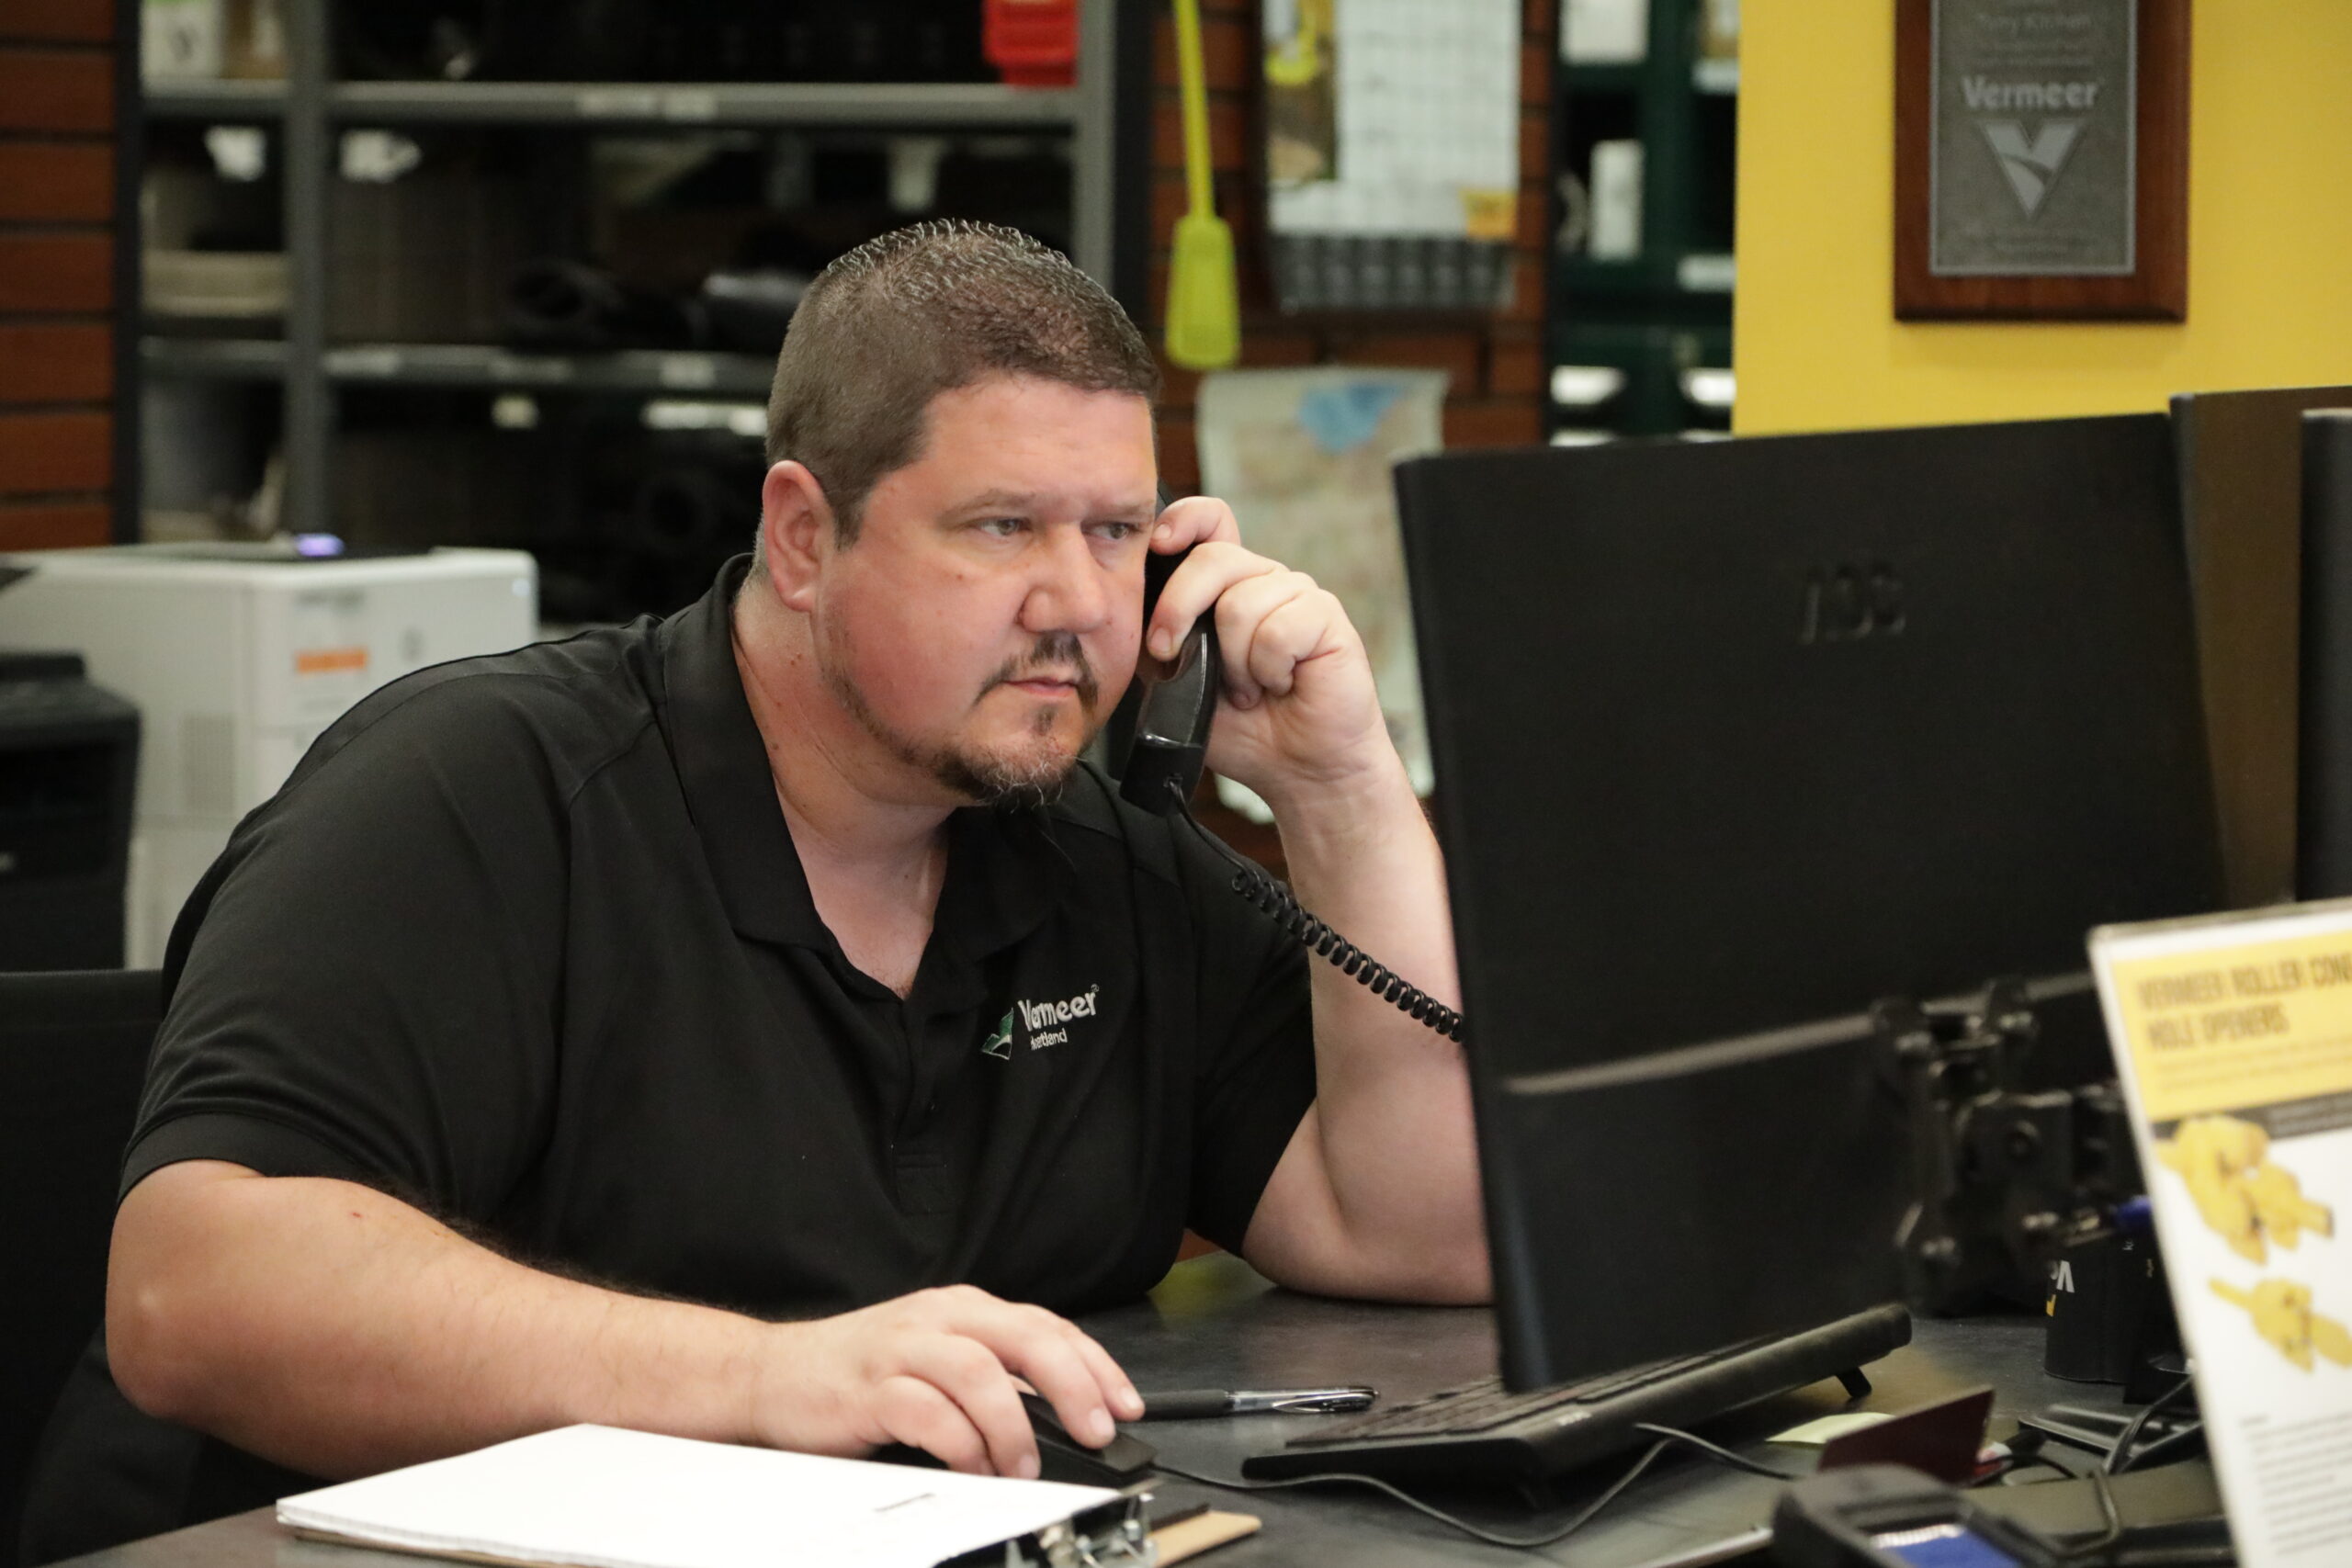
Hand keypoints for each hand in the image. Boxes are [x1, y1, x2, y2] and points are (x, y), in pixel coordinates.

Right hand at [748, 1285, 1141, 1477]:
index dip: (1095, 1365)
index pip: (1047, 1326)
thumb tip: (1064, 1419)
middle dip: (1073, 1386)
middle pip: (1025, 1337)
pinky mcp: (868, 1387)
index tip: (1126, 1405)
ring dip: (1014, 1424)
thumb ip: (993, 1378)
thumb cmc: (858, 1375)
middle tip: (1097, 1431)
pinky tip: (972, 1466)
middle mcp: (938, 1318)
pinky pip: (927, 1410)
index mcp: (963, 1309)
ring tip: (1025, 1466)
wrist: (769, 1374)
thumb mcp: (936, 1359)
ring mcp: (902, 1348)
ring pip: (980, 1370)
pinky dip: (960, 1442)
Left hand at [1144, 497, 1394, 806]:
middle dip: (1178, 609)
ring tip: (1252, 688)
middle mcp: (1264, 582)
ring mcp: (1298, 596)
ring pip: (1242, 603)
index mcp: (1228, 587)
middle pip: (1212, 560)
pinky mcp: (1327, 617)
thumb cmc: (1243, 729)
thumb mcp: (1176, 682)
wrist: (1297, 771)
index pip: (1210, 522)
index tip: (1158, 544)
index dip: (1184, 521)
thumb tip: (1133, 605)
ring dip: (1236, 663)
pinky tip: (1283, 685)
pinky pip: (1279, 629)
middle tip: (1173, 654)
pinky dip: (1270, 670)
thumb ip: (1158, 638)